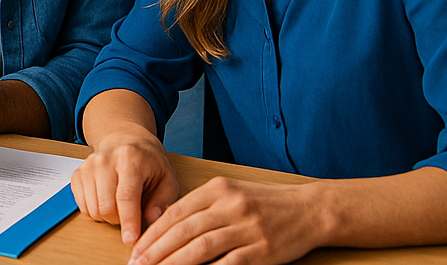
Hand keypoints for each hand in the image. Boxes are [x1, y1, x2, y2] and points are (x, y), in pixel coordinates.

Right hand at [71, 128, 178, 245]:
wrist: (125, 139)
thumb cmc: (148, 161)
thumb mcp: (167, 178)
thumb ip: (162, 201)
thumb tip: (152, 220)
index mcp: (130, 158)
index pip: (126, 196)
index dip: (128, 221)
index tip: (130, 239)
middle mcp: (104, 160)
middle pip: (106, 206)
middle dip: (120, 221)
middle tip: (132, 214)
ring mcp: (88, 166)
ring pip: (93, 209)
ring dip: (108, 217)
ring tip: (120, 205)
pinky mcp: (77, 173)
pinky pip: (82, 206)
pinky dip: (95, 211)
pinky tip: (107, 200)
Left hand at [126, 177, 324, 264]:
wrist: (309, 209)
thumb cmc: (264, 203)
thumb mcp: (230, 193)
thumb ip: (201, 207)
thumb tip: (166, 227)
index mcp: (217, 189)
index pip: (175, 212)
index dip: (153, 233)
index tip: (136, 249)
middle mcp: (230, 206)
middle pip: (183, 230)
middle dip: (156, 250)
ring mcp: (247, 228)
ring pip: (201, 247)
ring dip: (174, 263)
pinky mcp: (262, 249)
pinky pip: (229, 263)